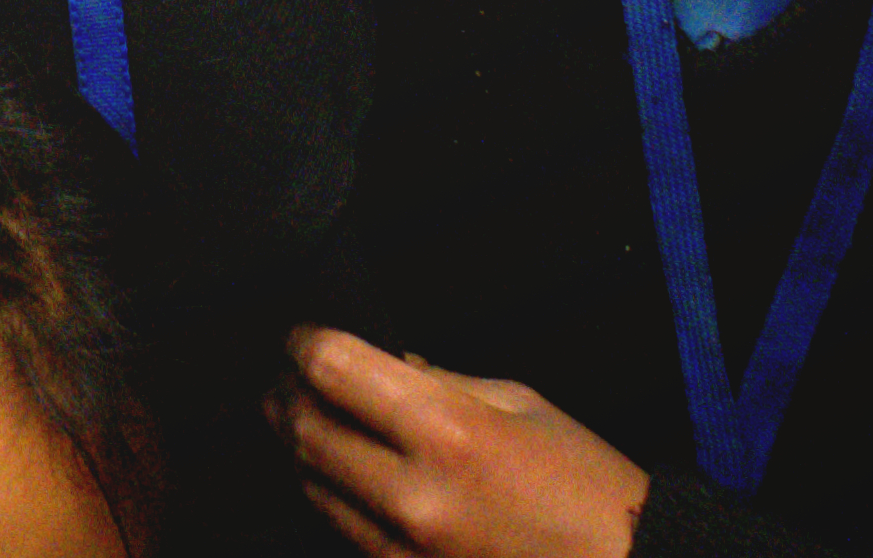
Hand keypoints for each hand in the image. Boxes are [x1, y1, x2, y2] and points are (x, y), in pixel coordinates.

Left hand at [282, 328, 649, 557]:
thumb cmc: (588, 487)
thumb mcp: (522, 404)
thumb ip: (441, 380)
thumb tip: (383, 363)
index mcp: (448, 432)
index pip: (334, 370)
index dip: (304, 342)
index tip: (300, 335)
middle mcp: (415, 495)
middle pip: (306, 431)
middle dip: (286, 395)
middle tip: (284, 377)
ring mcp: (405, 549)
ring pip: (314, 486)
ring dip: (301, 447)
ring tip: (304, 420)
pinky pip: (346, 531)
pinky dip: (334, 496)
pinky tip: (344, 475)